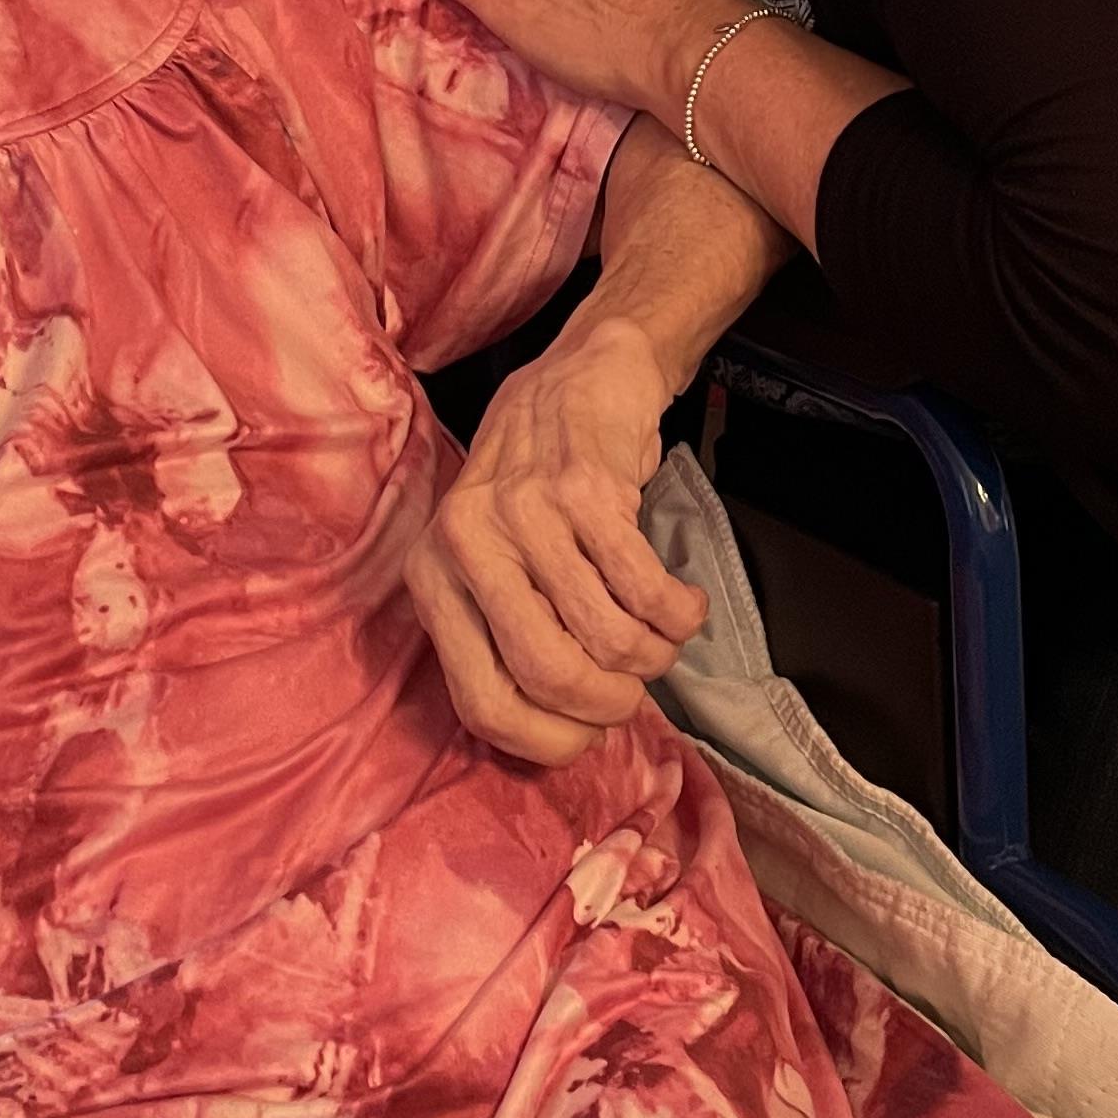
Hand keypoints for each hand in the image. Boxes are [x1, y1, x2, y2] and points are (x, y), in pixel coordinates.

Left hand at [405, 314, 706, 764]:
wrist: (577, 378)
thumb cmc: (535, 489)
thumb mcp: (493, 561)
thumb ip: (507, 639)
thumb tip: (567, 736)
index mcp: (432, 578)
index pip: (481, 703)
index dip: (548, 740)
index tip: (589, 734)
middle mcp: (465, 545)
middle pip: (550, 675)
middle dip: (611, 701)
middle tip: (637, 690)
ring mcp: (524, 512)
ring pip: (607, 635)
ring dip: (654, 653)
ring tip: (664, 637)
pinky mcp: (584, 488)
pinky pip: (646, 588)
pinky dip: (679, 612)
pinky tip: (685, 603)